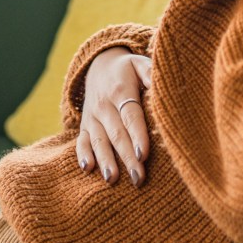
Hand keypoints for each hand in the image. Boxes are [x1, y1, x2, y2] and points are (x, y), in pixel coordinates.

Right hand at [77, 47, 151, 187]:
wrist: (98, 65)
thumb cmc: (127, 70)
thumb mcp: (139, 63)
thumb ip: (150, 72)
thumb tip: (161, 84)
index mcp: (120, 91)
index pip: (130, 115)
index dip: (137, 135)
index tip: (144, 154)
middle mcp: (104, 105)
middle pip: (117, 134)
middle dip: (127, 157)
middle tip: (138, 178)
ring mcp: (92, 117)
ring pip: (99, 141)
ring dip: (106, 160)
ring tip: (113, 179)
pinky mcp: (85, 125)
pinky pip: (81, 141)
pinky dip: (82, 154)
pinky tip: (87, 169)